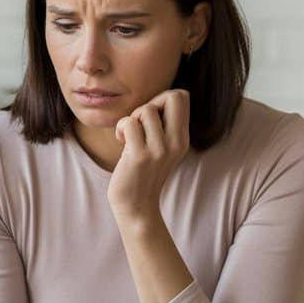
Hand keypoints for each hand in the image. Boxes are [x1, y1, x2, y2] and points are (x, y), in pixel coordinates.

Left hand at [107, 89, 190, 222]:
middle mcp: (176, 143)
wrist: (136, 206)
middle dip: (152, 102)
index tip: (151, 118)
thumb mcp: (162, 148)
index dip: (162, 99)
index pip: (182, 96)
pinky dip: (121, 128)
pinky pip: (129, 123)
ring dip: (132, 118)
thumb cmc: (142, 173)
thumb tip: (157, 98)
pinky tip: (122, 141)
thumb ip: (164, 126)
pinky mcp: (139, 156)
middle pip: (173, 96)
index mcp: (182, 139)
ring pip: (146, 109)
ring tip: (130, 136)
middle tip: (141, 123)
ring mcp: (159, 150)